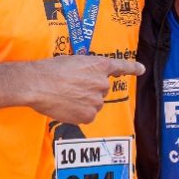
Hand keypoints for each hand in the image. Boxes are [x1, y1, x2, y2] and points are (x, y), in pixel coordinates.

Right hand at [27, 55, 144, 123]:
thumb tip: (86, 80)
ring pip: (93, 104)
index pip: (120, 67)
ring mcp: (97, 100)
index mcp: (99, 65)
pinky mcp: (89, 115)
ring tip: (65, 96)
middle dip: (90, 90)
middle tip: (71, 87)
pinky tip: (65, 107)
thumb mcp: (73, 62)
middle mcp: (102, 83)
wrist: (38, 84)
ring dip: (83, 102)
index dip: (132, 68)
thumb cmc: (50, 70)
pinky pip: (87, 116)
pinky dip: (77, 114)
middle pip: (101, 90)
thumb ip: (86, 70)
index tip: (141, 69)